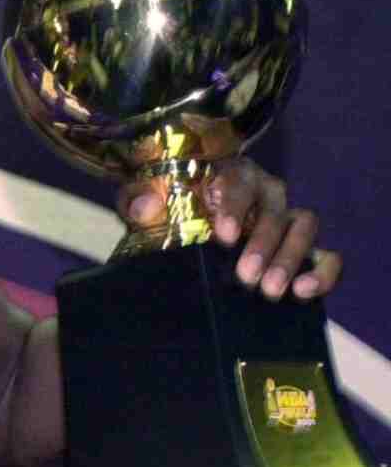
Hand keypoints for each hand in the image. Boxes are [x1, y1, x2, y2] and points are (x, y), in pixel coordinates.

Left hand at [119, 158, 341, 300]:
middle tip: (246, 276)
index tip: (224, 235)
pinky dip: (323, 272)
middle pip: (275, 210)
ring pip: (303, 228)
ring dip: (290, 259)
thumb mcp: (147, 201)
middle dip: (263, 244)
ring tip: (270, 291)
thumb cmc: (168, 207)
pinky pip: (326, 256)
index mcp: (232, 174)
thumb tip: (144, 207)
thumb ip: (141, 201)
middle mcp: (266, 193)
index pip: (239, 180)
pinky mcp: (304, 248)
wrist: (184, 226)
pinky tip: (304, 292)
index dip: (235, 206)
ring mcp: (288, 219)